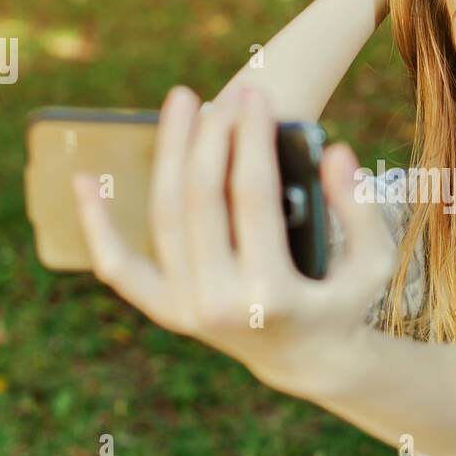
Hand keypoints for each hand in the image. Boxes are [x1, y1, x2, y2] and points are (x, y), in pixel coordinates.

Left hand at [70, 84, 395, 395]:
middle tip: (228, 95)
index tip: (258, 96)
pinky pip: (119, 266)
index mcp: (271, 295)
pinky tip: (83, 180)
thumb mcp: (372, 263)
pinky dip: (96, 226)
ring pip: (165, 215)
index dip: (253, 140)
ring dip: (170, 153)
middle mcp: (218, 305)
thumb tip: (334, 151)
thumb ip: (358, 209)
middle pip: (201, 199)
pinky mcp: (165, 311)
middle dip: (213, 137)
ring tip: (183, 102)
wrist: (306, 360)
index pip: (253, 198)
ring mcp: (185, 310)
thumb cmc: (340, 301)